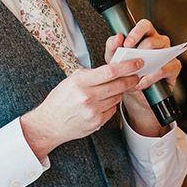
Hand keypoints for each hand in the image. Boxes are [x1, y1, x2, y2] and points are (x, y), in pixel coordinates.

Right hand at [20, 57, 145, 160]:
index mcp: (80, 82)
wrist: (49, 124)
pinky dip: (111, 105)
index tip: (136, 63)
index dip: (127, 66)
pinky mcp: (96, 123)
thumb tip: (109, 68)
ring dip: (119, 92)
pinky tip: (103, 103)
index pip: (110, 71)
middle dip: (131, 79)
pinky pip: (112, 110)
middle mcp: (87, 96)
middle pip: (118, 85)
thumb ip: (89, 74)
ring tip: (114, 89)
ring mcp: (93, 111)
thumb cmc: (59, 101)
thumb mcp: (70, 81)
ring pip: (117, 98)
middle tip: (136, 75)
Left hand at [105, 20, 181, 137]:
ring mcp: (167, 54)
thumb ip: (112, 47)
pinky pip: (165, 68)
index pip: (144, 25)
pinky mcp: (173, 68)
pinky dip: (152, 77)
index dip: (136, 32)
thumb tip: (118, 37)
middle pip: (153, 38)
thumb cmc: (127, 73)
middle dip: (140, 47)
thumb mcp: (114, 60)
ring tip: (135, 73)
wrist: (136, 95)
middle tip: (130, 57)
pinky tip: (141, 83)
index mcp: (145, 36)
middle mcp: (158, 42)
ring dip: (147, 62)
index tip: (126, 43)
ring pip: (161, 50)